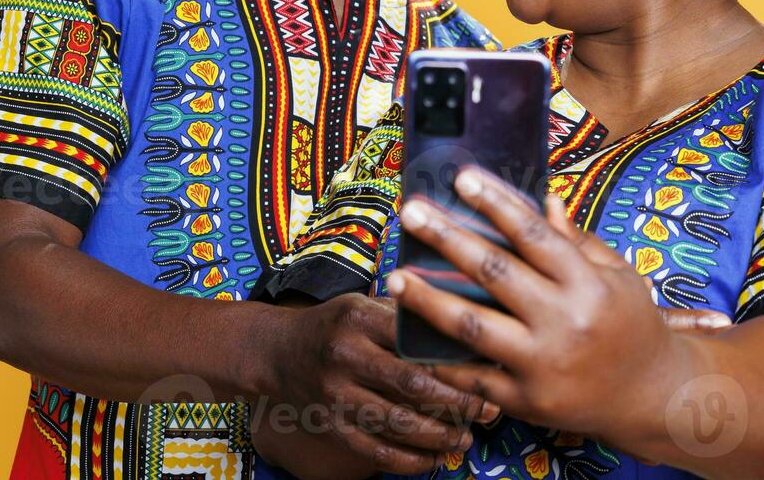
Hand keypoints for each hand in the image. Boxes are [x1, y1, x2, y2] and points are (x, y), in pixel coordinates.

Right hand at [252, 293, 497, 476]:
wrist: (274, 351)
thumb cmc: (333, 324)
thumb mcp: (362, 303)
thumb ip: (403, 314)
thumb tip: (461, 325)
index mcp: (360, 318)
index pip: (417, 341)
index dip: (456, 360)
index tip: (489, 370)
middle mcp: (346, 355)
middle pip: (413, 385)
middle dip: (458, 402)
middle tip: (489, 411)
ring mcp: (335, 394)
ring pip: (398, 423)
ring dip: (439, 436)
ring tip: (467, 439)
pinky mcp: (330, 426)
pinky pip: (376, 451)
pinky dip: (410, 461)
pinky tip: (435, 459)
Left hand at [384, 167, 705, 443]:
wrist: (654, 396)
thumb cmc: (634, 325)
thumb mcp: (618, 275)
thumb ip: (576, 242)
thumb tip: (543, 200)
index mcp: (589, 284)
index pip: (534, 236)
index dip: (496, 203)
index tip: (461, 178)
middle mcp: (565, 322)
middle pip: (495, 273)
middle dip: (447, 238)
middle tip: (411, 213)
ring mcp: (543, 365)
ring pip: (472, 327)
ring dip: (428, 299)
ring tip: (394, 277)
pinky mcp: (527, 402)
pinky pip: (474, 378)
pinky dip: (442, 360)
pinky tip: (414, 338)